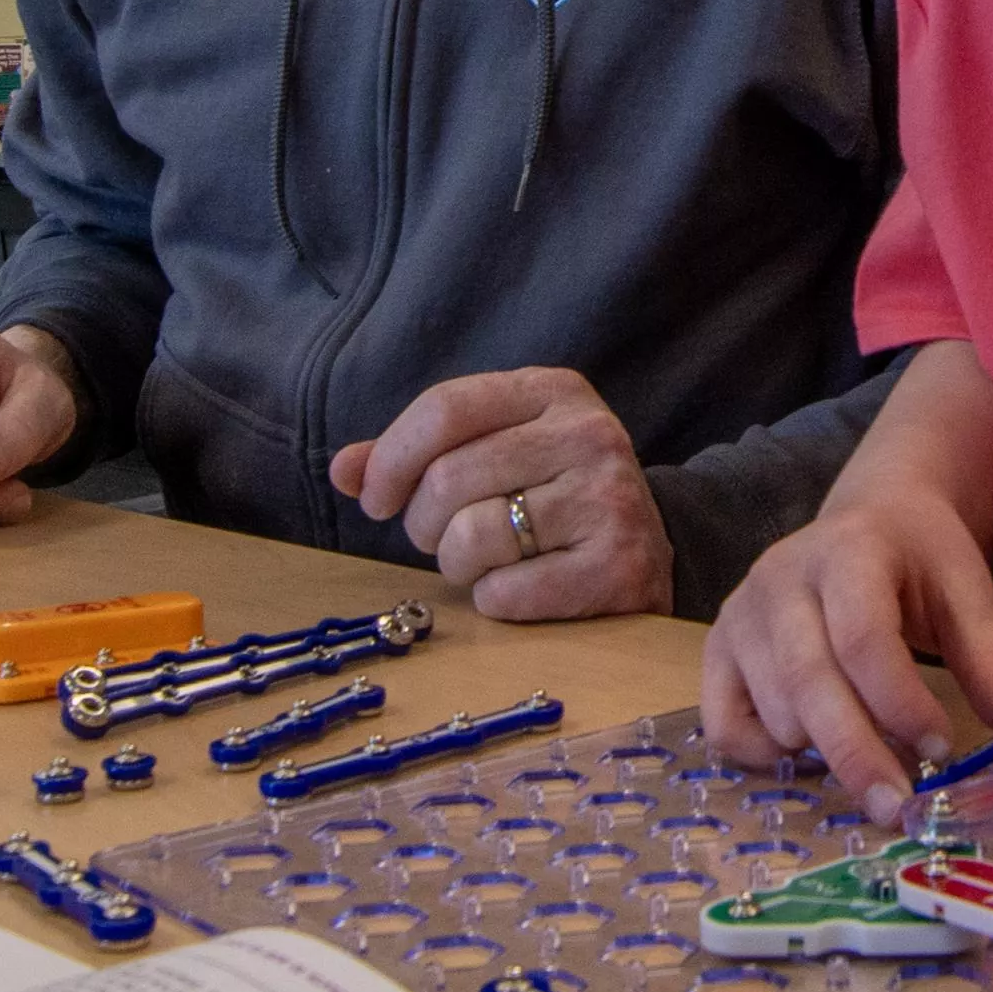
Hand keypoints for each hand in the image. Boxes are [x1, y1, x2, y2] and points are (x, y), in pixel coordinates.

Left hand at [332, 368, 671, 620]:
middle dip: (423, 523)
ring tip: (482, 561)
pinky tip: (521, 587)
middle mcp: (590, 435)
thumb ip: (418, 454)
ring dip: (457, 564)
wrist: (650, 546)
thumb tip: (342, 470)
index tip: (373, 498)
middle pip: (449, 478)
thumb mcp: (495, 449)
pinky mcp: (618, 566)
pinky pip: (505, 592)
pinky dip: (494, 600)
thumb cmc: (551, 493)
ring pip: (471, 538)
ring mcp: (609, 500)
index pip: (446, 408)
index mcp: (555, 391)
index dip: (392, 458)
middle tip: (439, 538)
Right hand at [702, 483, 992, 823]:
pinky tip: (807, 752)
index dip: (900, 703)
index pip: (863, 638)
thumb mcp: (964, 590)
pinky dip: (761, 753)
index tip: (940, 750)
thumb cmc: (921, 555)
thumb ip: (989, 661)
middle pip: (809, 682)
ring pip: (773, 708)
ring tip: (870, 754)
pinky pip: (723, 723)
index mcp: (848, 550)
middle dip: (858, 755)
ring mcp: (741, 613)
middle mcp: (780, 577)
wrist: (872, 513)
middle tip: (900, 808)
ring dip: (822, 750)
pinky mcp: (718, 646)